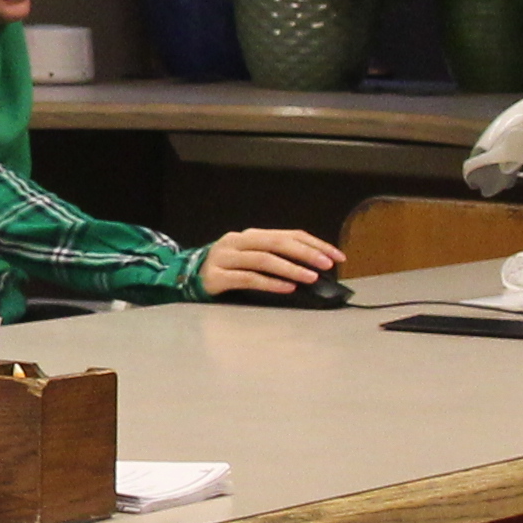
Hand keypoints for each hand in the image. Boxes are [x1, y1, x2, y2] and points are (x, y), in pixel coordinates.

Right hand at [197, 227, 343, 296]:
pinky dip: (270, 282)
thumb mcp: (251, 258)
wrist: (185, 278)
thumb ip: (275, 258)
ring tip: (311, 277)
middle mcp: (238, 241)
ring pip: (263, 259)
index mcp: (251, 235)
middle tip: (327, 264)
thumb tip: (313, 269)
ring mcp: (225, 258)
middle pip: (277, 242)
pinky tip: (288, 288)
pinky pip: (248, 278)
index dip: (315, 244)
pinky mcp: (216, 276)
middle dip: (306, 252)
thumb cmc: (226, 270)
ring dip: (290, 267)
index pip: (289, 234)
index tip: (337, 256)